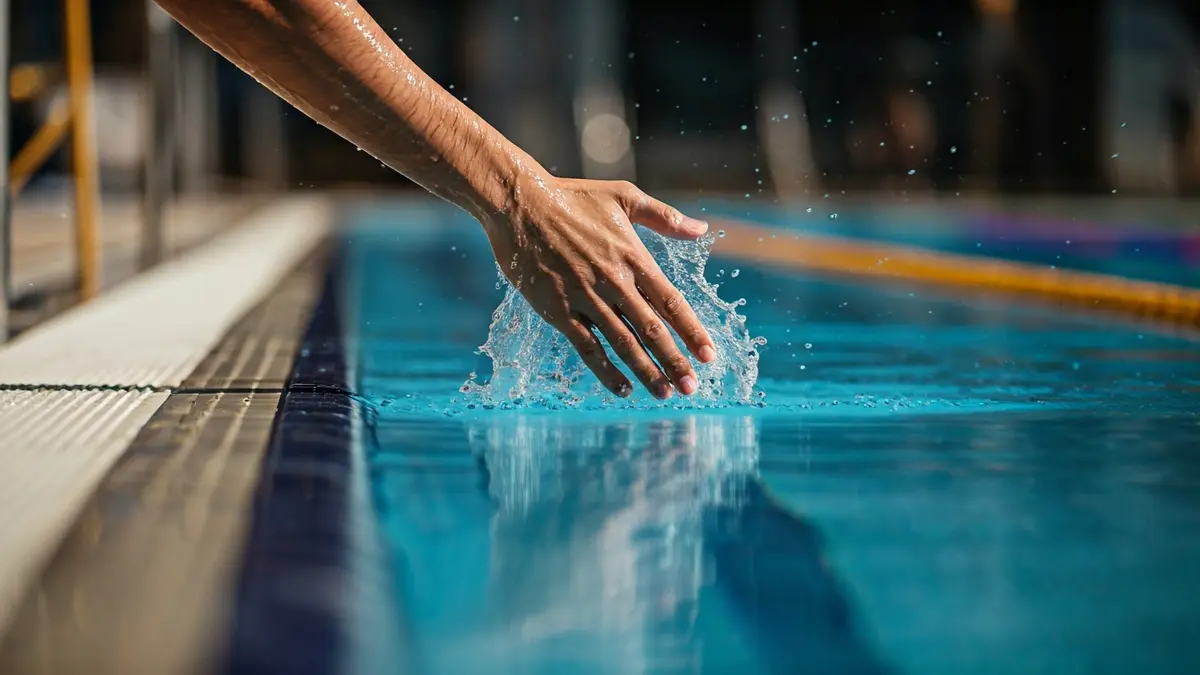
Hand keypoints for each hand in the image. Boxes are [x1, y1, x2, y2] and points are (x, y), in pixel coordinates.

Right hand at [479, 177, 716, 398]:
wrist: (519, 204)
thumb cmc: (572, 197)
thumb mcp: (623, 198)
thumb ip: (664, 217)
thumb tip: (701, 231)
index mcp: (633, 257)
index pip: (671, 301)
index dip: (692, 331)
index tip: (709, 356)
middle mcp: (614, 281)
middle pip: (651, 328)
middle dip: (674, 360)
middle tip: (691, 387)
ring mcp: (586, 297)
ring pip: (623, 342)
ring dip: (646, 371)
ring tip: (664, 393)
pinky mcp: (559, 309)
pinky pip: (587, 346)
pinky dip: (605, 370)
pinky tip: (622, 388)